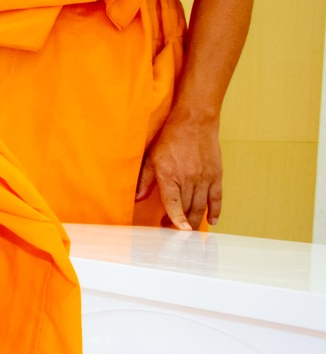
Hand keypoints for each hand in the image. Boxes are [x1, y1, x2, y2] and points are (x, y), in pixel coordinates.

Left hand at [137, 115, 221, 229]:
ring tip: (186, 229)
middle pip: (186, 208)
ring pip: (201, 206)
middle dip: (180, 223)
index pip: (173, 203)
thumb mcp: (151, 158)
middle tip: (171, 230)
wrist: (195, 122)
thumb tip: (137, 198)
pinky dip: (215, 211)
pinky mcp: (216, 175)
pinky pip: (217, 198)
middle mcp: (189, 178)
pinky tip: (211, 221)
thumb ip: (145, 180)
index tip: (177, 230)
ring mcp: (204, 178)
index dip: (175, 218)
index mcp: (170, 175)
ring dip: (194, 221)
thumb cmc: (171, 138)